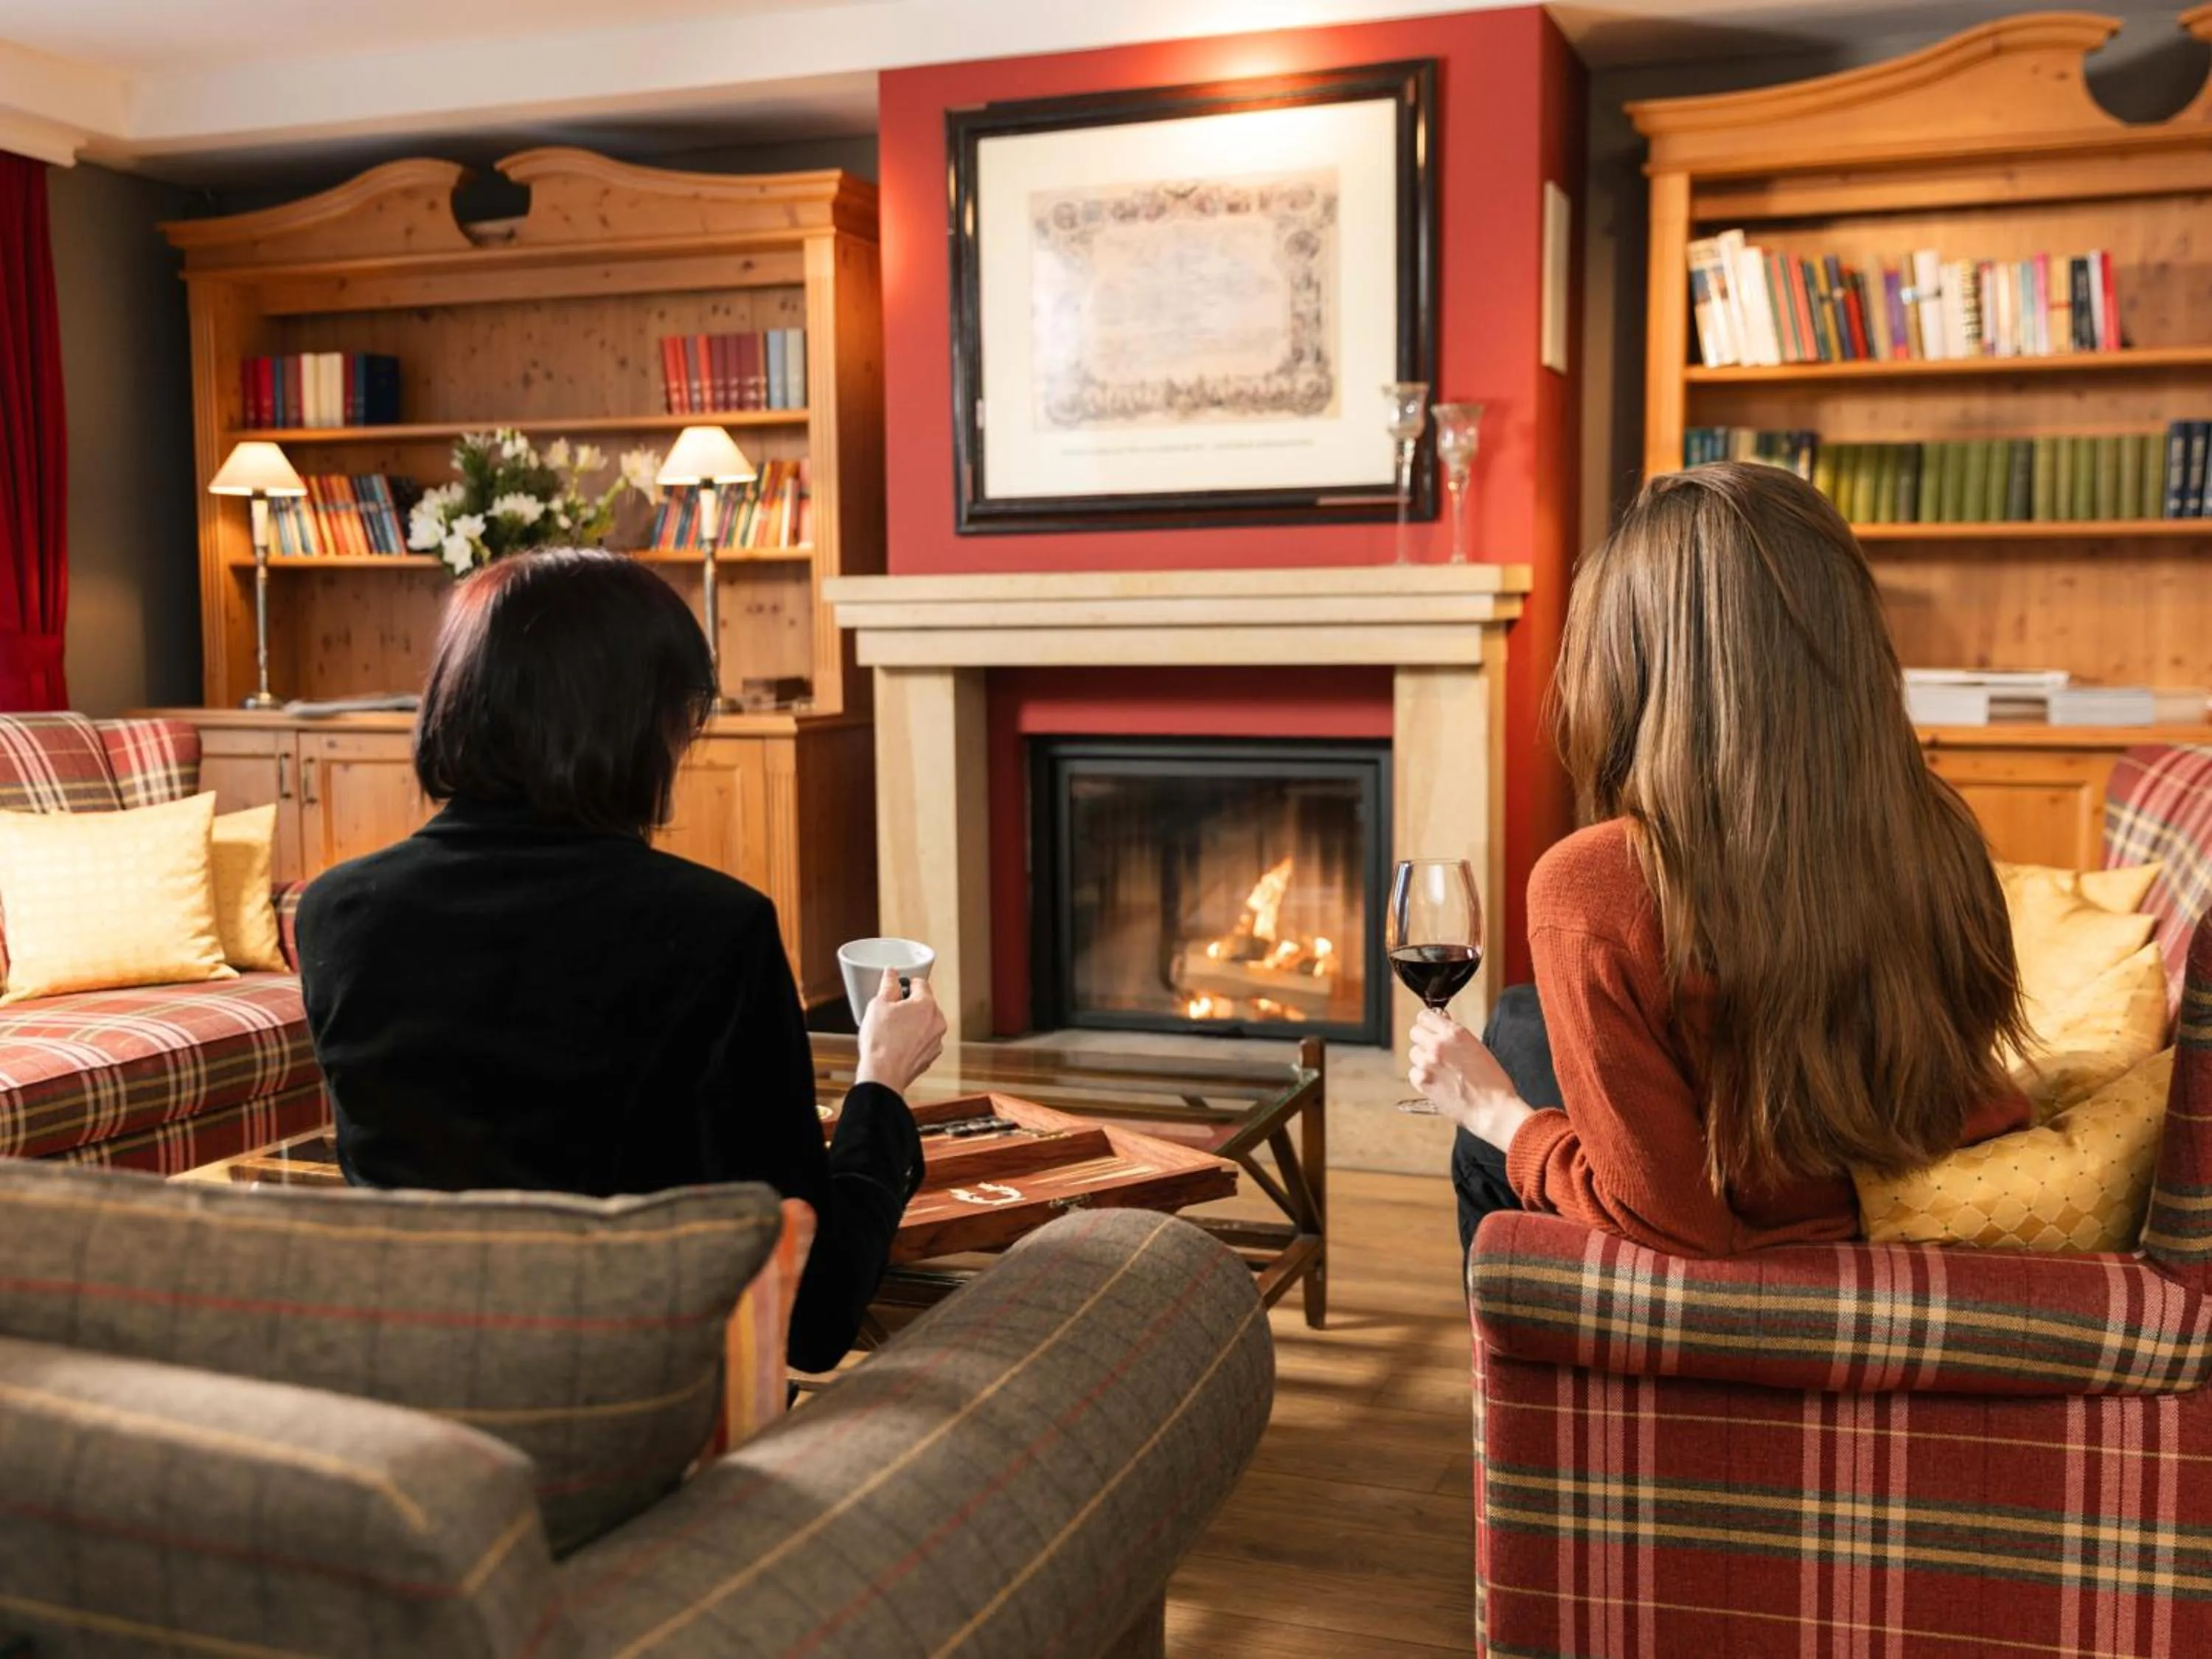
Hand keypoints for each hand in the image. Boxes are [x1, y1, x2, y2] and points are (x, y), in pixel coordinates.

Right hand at [855, 968, 945, 1094]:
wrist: (882, 1075)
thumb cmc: (880, 1041)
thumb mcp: (878, 1004)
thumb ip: (888, 984)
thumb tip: (892, 973)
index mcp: (927, 1004)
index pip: (920, 982)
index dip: (904, 984)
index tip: (894, 991)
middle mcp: (937, 1021)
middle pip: (924, 1003)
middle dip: (908, 1005)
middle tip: (889, 1013)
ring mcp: (936, 1041)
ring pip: (924, 1022)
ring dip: (912, 1022)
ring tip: (891, 1031)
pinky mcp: (931, 1056)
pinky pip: (923, 1040)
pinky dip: (913, 1039)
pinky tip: (897, 1044)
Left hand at [1409, 1008, 1534, 1148]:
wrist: (1492, 1109)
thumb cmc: (1492, 1082)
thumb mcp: (1478, 1048)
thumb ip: (1455, 1037)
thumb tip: (1440, 1028)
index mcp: (1454, 1033)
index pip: (1425, 1016)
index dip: (1428, 1023)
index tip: (1431, 1028)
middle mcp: (1437, 1045)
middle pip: (1415, 1032)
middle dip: (1424, 1039)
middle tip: (1435, 1050)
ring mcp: (1427, 1063)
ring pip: (1414, 1053)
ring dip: (1423, 1059)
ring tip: (1441, 1070)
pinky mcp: (1422, 1082)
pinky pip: (1414, 1073)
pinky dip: (1422, 1077)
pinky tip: (1438, 1082)